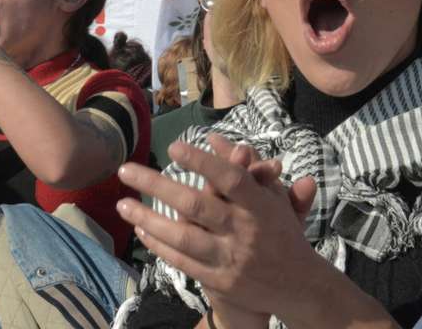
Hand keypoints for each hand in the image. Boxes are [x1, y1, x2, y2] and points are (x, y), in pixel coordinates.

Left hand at [115, 135, 317, 319]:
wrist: (299, 284)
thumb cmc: (280, 229)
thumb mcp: (271, 194)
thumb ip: (245, 165)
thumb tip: (213, 137)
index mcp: (260, 205)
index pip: (230, 179)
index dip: (202, 162)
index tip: (173, 147)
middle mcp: (244, 231)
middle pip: (196, 205)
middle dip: (157, 185)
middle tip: (126, 169)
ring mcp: (230, 258)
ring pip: (183, 237)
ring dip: (148, 219)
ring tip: (122, 204)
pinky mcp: (219, 281)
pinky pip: (182, 261)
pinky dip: (159, 244)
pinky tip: (141, 229)